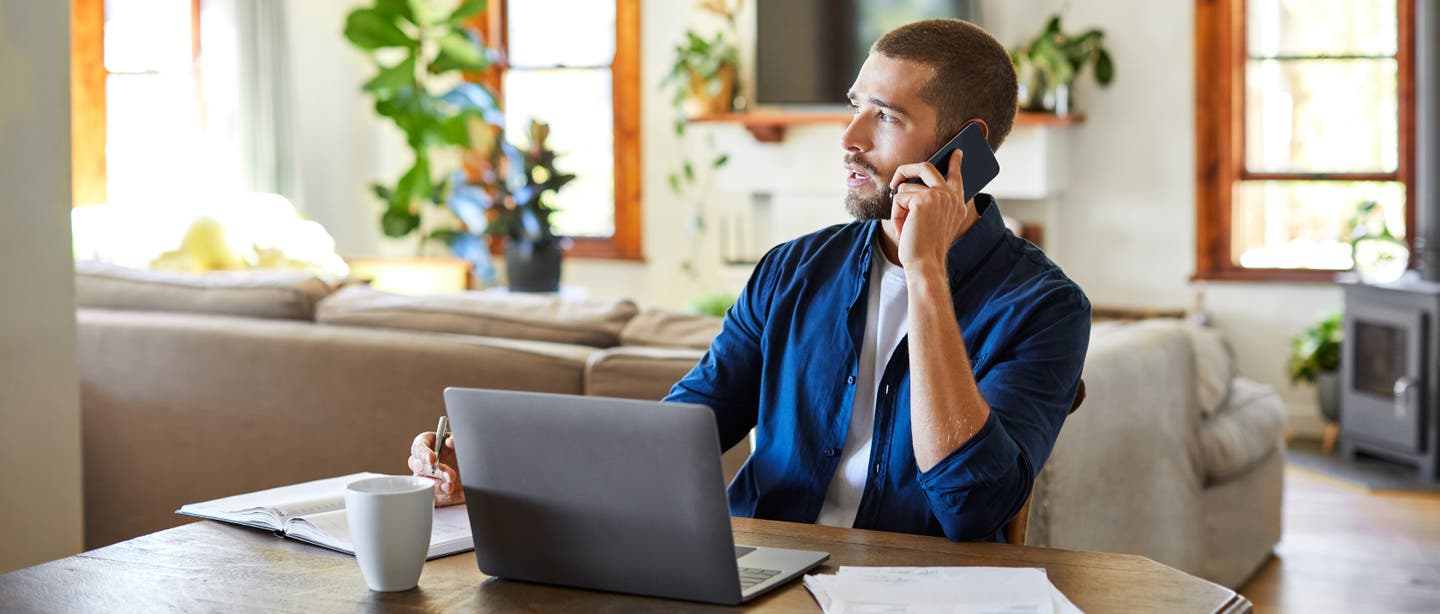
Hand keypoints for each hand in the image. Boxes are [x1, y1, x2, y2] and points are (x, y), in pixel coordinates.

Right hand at [408, 431, 463, 506]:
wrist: (471, 466)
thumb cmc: (459, 451)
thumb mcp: (459, 443)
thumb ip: (456, 440)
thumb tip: (450, 441)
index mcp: (426, 444)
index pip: (418, 448)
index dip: (423, 453)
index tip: (432, 458)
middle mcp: (422, 461)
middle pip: (419, 467)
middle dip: (435, 471)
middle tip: (450, 475)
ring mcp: (425, 477)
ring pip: (423, 483)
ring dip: (437, 486)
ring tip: (450, 487)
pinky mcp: (433, 491)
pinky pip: (431, 496)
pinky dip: (441, 496)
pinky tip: (450, 493)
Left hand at [887, 149, 973, 270]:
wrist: (926, 264)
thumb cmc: (926, 249)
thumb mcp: (933, 224)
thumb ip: (930, 204)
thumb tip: (908, 186)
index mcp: (957, 204)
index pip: (956, 176)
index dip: (954, 163)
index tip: (956, 151)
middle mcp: (951, 196)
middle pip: (926, 167)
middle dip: (905, 170)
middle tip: (896, 179)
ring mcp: (939, 195)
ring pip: (905, 187)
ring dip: (899, 208)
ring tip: (905, 227)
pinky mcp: (923, 199)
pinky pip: (899, 197)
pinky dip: (896, 214)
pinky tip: (904, 229)